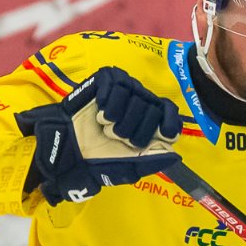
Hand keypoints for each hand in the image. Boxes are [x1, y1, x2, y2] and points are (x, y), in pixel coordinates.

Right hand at [17, 66, 181, 205]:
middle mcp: (143, 104)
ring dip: (117, 117)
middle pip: (153, 108)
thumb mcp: (130, 167)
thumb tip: (175, 156)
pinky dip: (108, 102)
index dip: (169, 124)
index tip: (163, 134)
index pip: (172, 115)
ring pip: (135, 95)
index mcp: (153, 125)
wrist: (70, 147)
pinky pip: (117, 83)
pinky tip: (99, 110)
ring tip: (105, 126)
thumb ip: (154, 161)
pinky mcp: (108, 78)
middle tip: (117, 137)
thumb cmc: (101, 159)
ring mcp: (127, 89)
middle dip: (133, 128)